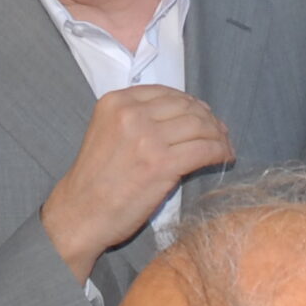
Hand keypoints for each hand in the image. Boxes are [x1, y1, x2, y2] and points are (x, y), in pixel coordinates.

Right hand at [41, 86, 232, 281]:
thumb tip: (184, 115)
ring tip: (224, 145)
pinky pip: (203, 149)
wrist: (81, 212)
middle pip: (186, 107)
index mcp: (116, 102)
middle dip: (209, 119)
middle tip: (220, 132)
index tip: (203, 116)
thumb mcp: (107, 131)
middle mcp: (132, 113)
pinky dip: (220, 151)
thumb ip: (136, 118)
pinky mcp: (162, 164)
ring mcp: (147, 137)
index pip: (166, 93)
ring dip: (218, 135)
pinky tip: (225, 157)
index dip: (191, 103)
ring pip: (199, 125)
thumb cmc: (95, 179)